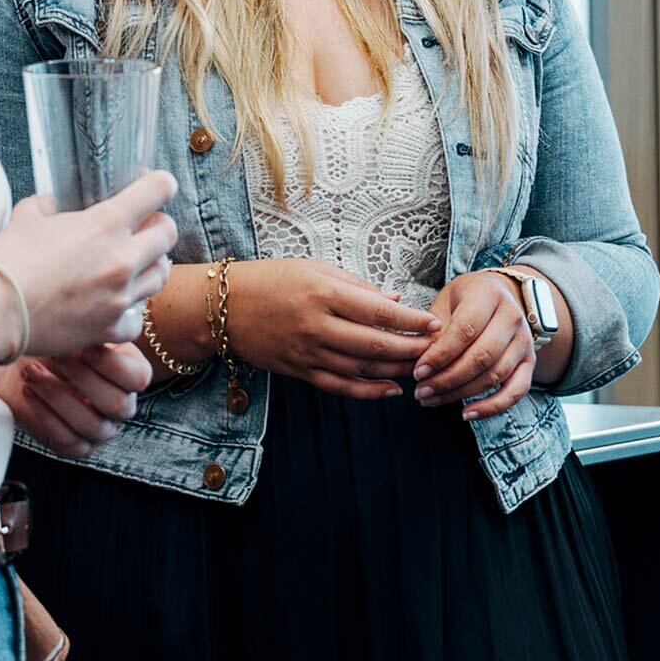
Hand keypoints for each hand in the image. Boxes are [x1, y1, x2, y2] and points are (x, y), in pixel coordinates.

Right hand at [0, 171, 175, 362]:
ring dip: (151, 267)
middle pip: (168, 235)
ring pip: (161, 277)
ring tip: (137, 266)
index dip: (162, 184)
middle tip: (147, 229)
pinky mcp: (110, 327)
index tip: (161, 186)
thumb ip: (47, 205)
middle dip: (160, 227)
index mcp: (105, 223)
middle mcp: (121, 258)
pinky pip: (137, 319)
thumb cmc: (8, 260)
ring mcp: (119, 296)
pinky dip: (129, 312)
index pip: (155, 191)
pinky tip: (117, 307)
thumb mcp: (26, 216)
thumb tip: (52, 203)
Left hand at [0, 340, 155, 457]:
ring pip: (90, 424)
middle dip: (82, 378)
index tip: (82, 344)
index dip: (111, 363)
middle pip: (116, 404)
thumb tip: (103, 315)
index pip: (138, 378)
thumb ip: (94, 326)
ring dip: (57, 396)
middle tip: (55, 355)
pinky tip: (27, 391)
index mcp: (131, 375)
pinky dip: (44, 415)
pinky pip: (66, 441)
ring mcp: (100, 429)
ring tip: (32, 371)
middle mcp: (121, 406)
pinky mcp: (75, 446)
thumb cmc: (55, 340)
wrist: (21, 364)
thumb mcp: (77, 327)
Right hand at [216, 258, 433, 401]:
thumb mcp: (315, 269)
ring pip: (361, 368)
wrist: (223, 308)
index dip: (411, 321)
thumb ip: (357, 286)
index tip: (435, 324)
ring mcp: (307, 351)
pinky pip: (339, 386)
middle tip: (436, 350)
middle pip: (375, 344)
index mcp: (323, 292)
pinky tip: (390, 391)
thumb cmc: (273, 279)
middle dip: (411, 350)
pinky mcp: (299, 370)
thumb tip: (396, 301)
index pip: (378, 311)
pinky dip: (367, 391)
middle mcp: (316, 324)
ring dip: (395, 371)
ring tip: (421, 369)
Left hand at [410, 270, 535, 419]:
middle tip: (421, 391)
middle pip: (481, 356)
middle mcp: (512, 316)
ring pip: (494, 375)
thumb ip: (433, 331)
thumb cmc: (465, 300)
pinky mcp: (529, 362)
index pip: (465, 330)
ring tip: (432, 399)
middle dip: (447, 379)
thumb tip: (415, 364)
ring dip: (461, 393)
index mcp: (489, 295)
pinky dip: (492, 407)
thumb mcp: (445, 302)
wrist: (498, 295)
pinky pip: (515, 391)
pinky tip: (467, 414)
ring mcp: (524, 341)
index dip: (440, 355)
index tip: (418, 371)